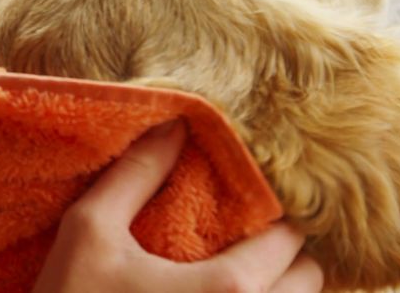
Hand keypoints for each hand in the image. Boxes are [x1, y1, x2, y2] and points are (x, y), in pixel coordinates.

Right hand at [34, 121, 323, 292]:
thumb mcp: (89, 232)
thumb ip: (135, 175)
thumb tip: (176, 123)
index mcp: (228, 290)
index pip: (290, 242)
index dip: (273, 220)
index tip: (248, 212)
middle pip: (309, 283)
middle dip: (285, 260)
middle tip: (247, 245)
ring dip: (276, 291)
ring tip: (233, 279)